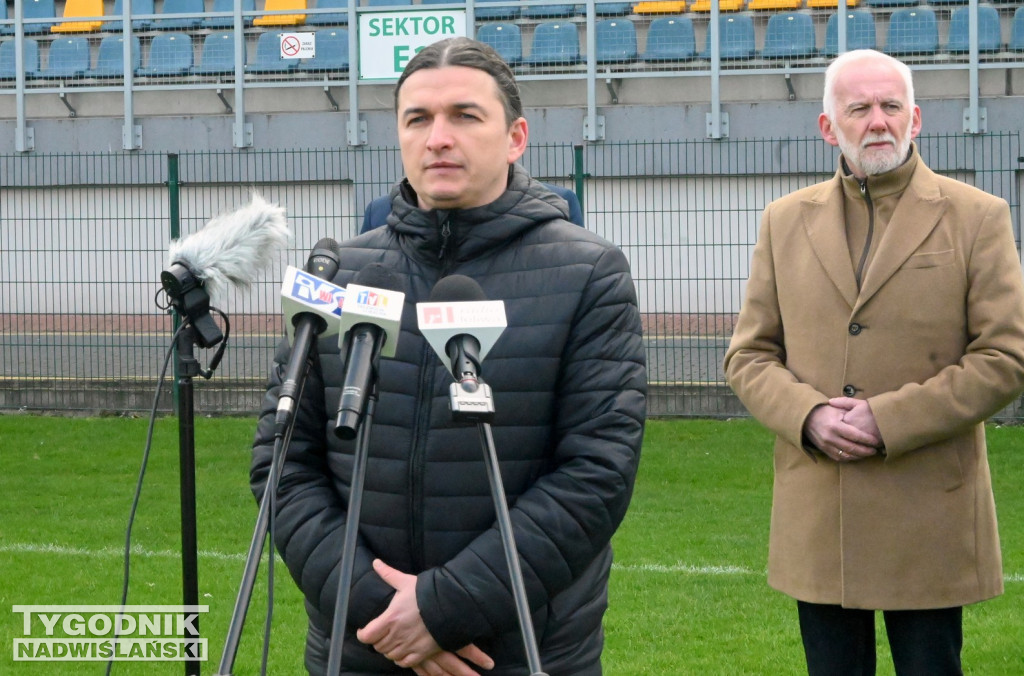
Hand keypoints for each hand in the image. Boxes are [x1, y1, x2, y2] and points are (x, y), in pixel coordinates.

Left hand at [357, 560, 492, 673]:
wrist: (451, 606)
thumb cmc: (427, 593)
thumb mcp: (406, 582)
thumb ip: (389, 574)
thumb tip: (376, 562)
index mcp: (391, 618)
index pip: (367, 635)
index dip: (362, 635)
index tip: (363, 631)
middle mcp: (397, 635)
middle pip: (378, 646)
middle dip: (376, 641)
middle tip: (380, 634)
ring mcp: (409, 645)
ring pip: (390, 655)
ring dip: (388, 649)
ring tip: (391, 641)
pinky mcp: (421, 652)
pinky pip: (404, 662)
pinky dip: (400, 659)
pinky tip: (402, 651)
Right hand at [803, 402, 880, 462]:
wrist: (805, 418)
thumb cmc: (824, 411)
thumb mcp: (837, 408)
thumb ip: (851, 413)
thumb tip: (866, 419)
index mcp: (834, 426)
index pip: (855, 436)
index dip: (867, 440)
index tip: (876, 441)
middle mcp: (829, 437)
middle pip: (852, 448)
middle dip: (866, 451)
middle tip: (875, 450)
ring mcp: (825, 445)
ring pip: (846, 456)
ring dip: (859, 456)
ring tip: (867, 454)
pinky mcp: (823, 450)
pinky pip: (838, 458)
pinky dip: (849, 458)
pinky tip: (856, 456)